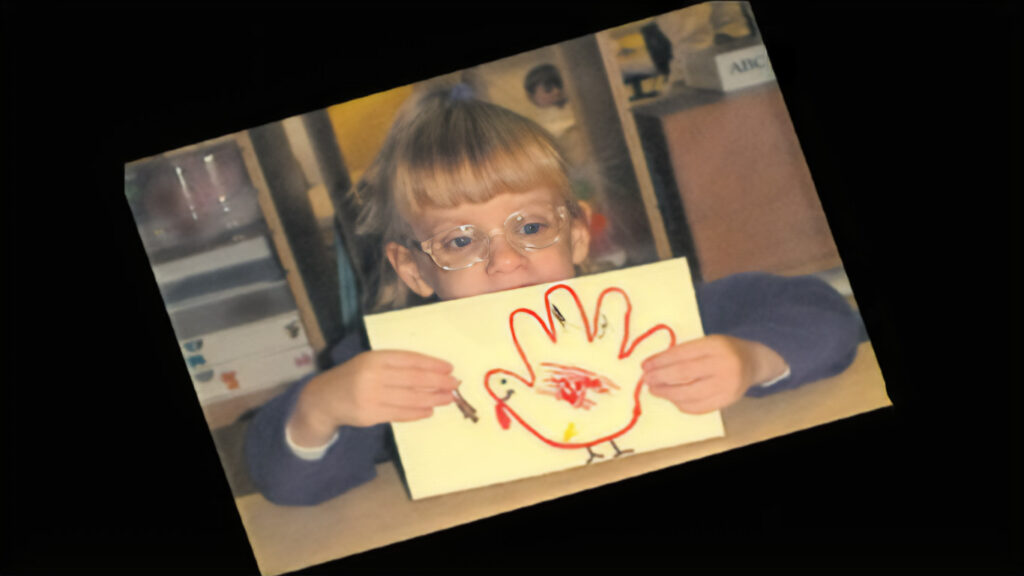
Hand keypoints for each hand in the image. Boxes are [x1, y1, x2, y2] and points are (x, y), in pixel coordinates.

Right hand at [287, 350, 458, 446]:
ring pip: (410, 398)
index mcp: (375, 358)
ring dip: (433, 399)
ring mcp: (371, 396)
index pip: (410, 360)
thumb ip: (397, 366)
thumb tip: (433, 372)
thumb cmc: (355, 377)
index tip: (449, 368)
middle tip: (455, 384)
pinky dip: (417, 413)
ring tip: (448, 399)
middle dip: (438, 382)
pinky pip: (399, 414)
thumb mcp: (371, 362)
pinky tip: (430, 410)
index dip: (432, 364)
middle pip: (413, 379)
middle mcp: (373, 375)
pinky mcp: (370, 414)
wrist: (325, 398)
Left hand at [641, 335, 787, 413]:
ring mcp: (726, 385)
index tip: (645, 366)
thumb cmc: (723, 350)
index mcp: (715, 345)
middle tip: (646, 380)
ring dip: (667, 393)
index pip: (681, 355)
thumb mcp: (706, 342)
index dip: (660, 361)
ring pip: (689, 394)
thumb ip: (684, 352)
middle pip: (683, 375)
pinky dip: (681, 404)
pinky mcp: (727, 401)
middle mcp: (723, 365)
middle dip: (660, 378)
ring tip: (655, 390)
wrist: (753, 362)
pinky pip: (698, 407)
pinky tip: (672, 398)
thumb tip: (653, 366)